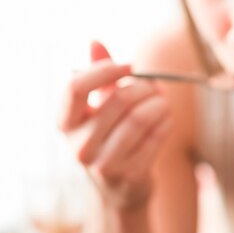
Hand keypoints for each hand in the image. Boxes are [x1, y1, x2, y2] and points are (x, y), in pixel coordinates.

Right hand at [58, 41, 171, 208]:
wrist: (120, 191)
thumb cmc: (109, 140)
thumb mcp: (99, 109)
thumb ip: (98, 77)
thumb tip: (94, 41)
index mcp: (65, 124)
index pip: (75, 87)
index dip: (105, 70)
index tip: (129, 66)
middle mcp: (79, 146)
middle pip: (118, 100)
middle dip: (144, 88)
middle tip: (155, 86)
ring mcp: (103, 165)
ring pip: (139, 119)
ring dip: (159, 104)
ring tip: (164, 101)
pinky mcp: (129, 176)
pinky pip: (155, 138)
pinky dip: (166, 122)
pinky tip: (167, 118)